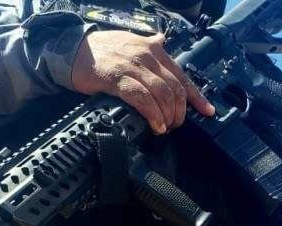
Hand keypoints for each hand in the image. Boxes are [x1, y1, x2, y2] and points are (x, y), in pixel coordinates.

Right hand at [71, 30, 215, 134]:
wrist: (73, 49)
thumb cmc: (103, 51)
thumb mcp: (131, 45)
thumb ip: (149, 50)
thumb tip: (163, 42)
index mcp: (155, 50)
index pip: (182, 76)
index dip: (197, 97)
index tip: (208, 111)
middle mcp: (148, 56)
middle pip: (175, 89)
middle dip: (179, 111)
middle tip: (175, 125)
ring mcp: (133, 66)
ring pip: (162, 95)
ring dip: (167, 116)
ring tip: (165, 128)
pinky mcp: (118, 78)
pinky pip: (143, 99)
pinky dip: (153, 115)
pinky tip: (155, 125)